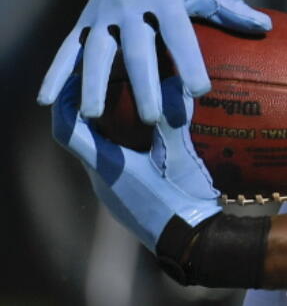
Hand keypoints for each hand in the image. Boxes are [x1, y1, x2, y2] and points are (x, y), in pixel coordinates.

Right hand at [38, 0, 271, 122]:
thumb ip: (234, 8)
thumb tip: (267, 28)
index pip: (179, 33)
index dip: (189, 61)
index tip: (201, 90)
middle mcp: (130, 4)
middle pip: (136, 49)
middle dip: (143, 83)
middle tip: (152, 118)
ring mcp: (102, 12)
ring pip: (95, 51)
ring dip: (93, 83)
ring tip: (95, 116)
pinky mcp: (83, 19)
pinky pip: (67, 48)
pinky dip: (55, 73)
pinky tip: (46, 101)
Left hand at [51, 73, 220, 252]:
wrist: (192, 239)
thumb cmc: (182, 199)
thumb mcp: (179, 155)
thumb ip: (172, 119)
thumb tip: (176, 82)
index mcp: (107, 167)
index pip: (67, 131)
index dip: (63, 102)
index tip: (73, 78)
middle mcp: (102, 179)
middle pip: (78, 139)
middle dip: (82, 108)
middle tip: (100, 81)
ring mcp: (114, 191)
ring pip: (95, 151)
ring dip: (100, 126)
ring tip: (122, 100)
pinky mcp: (127, 196)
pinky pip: (111, 162)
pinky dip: (117, 142)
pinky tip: (143, 133)